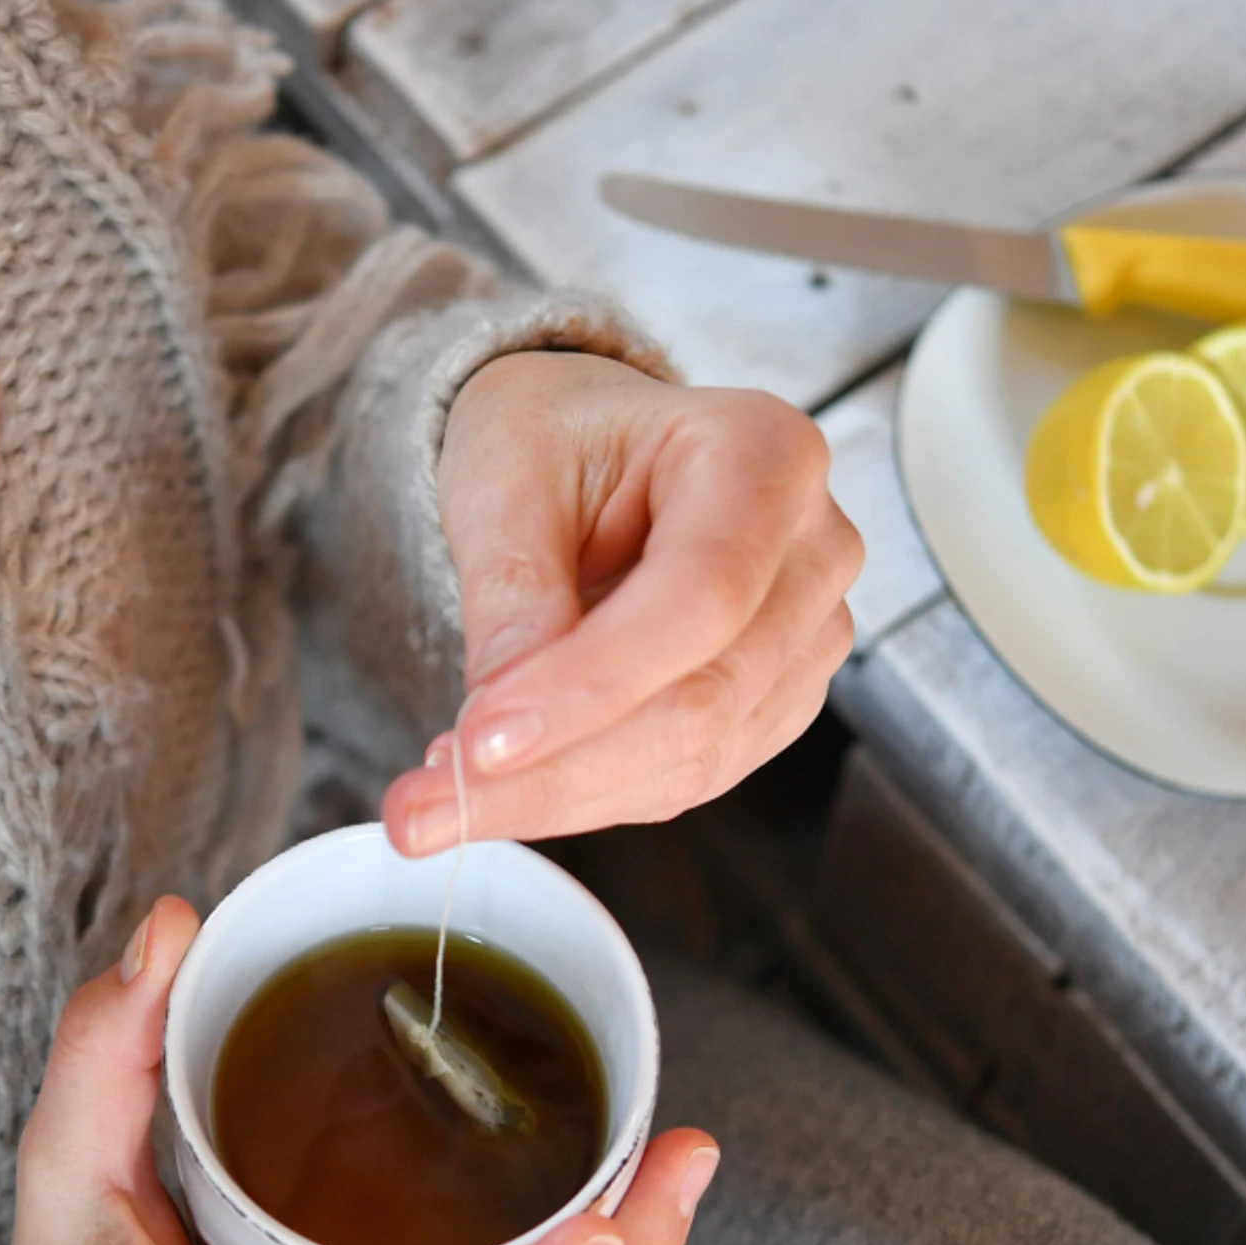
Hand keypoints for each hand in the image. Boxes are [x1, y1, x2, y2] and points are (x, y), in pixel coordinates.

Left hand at [384, 351, 861, 855]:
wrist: (594, 453)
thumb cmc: (559, 438)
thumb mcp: (505, 478)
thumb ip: (511, 592)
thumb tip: (500, 720)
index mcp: (765, 454)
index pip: (701, 597)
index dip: (591, 685)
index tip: (482, 744)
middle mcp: (814, 549)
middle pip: (706, 699)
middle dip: (558, 769)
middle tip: (431, 806)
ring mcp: (808, 637)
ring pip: (696, 759)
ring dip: (562, 797)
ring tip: (442, 800)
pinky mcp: (777, 703)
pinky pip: (687, 778)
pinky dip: (588, 795)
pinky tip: (507, 785)